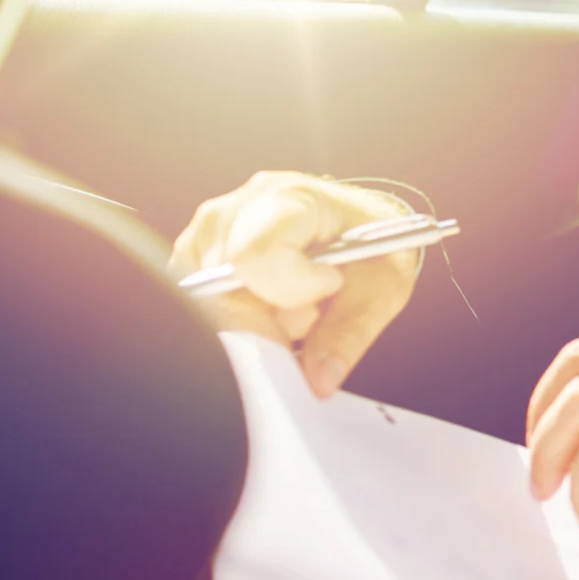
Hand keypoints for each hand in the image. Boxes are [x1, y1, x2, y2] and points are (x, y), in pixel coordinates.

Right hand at [169, 171, 421, 397]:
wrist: (361, 228)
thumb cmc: (373, 249)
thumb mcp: (382, 288)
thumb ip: (349, 334)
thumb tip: (318, 380)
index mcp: (290, 198)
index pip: (256, 255)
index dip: (291, 290)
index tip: (329, 287)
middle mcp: (239, 206)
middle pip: (224, 287)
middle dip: (268, 318)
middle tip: (310, 312)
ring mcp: (211, 230)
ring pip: (208, 302)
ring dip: (252, 320)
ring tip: (290, 304)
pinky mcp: (196, 254)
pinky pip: (200, 305)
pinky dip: (236, 318)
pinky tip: (267, 305)